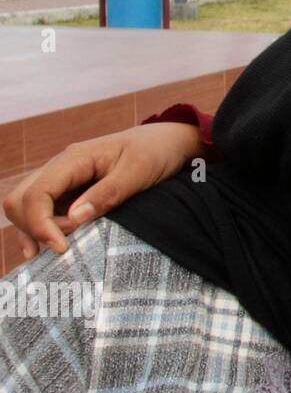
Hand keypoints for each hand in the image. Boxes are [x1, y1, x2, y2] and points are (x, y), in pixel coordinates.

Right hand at [3, 122, 203, 259]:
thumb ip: (107, 194)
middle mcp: (61, 168)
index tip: (62, 248)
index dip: (40, 224)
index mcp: (74, 159)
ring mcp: (63, 180)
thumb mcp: (138, 172)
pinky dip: (43, 229)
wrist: (169, 141)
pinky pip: (44, 211)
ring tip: (60, 252)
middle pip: (19, 200)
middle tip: (65, 246)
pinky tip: (52, 247)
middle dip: (34, 228)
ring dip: (35, 231)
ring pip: (26, 207)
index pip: (35, 194)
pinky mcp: (71, 192)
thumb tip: (73, 219)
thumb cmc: (156, 152)